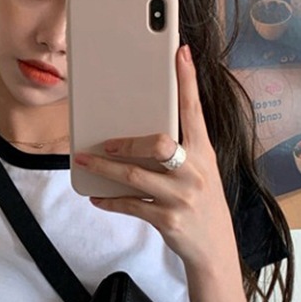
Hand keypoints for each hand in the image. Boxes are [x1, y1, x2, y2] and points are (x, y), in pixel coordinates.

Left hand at [73, 45, 236, 269]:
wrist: (214, 249)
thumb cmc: (200, 202)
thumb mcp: (199, 172)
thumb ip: (178, 151)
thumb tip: (136, 133)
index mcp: (204, 153)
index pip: (195, 110)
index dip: (187, 81)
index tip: (180, 52)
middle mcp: (195, 171)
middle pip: (158, 143)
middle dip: (126, 141)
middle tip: (106, 141)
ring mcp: (181, 196)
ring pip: (135, 174)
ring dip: (104, 167)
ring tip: (85, 160)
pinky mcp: (168, 219)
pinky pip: (130, 204)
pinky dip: (110, 199)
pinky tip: (97, 196)